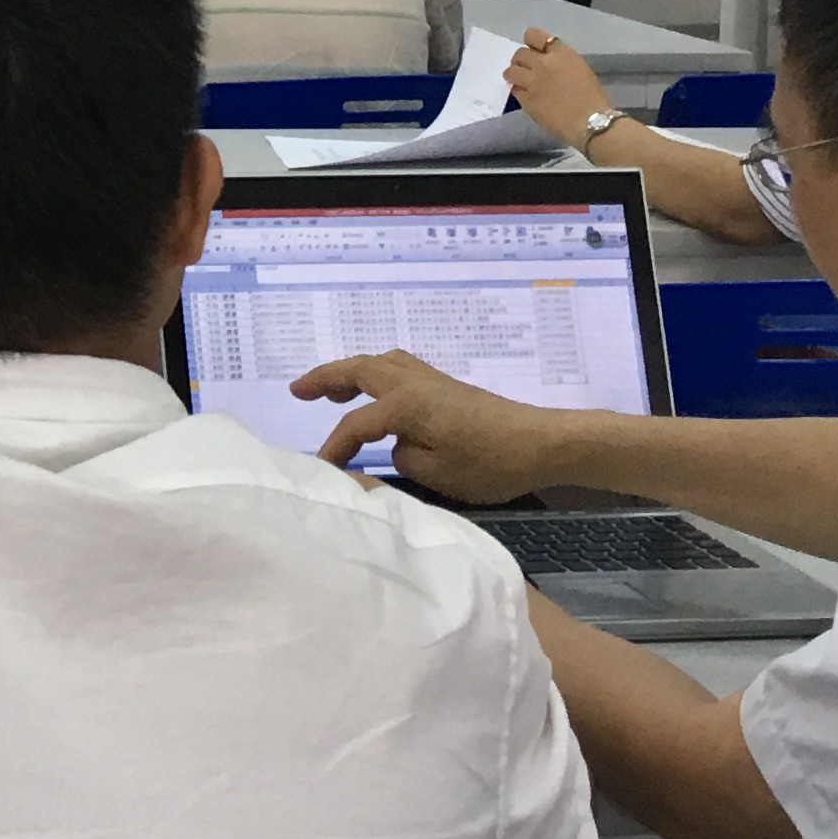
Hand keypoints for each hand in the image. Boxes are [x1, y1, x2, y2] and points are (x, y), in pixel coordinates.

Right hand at [290, 348, 574, 499]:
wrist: (540, 443)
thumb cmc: (488, 463)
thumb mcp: (437, 475)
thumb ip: (403, 458)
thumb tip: (394, 446)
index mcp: (404, 404)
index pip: (356, 424)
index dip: (334, 447)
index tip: (320, 470)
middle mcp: (412, 383)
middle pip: (359, 369)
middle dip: (325, 378)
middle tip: (298, 391)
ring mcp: (431, 380)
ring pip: (380, 363)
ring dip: (351, 371)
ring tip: (331, 390)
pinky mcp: (445, 387)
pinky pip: (397, 368)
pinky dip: (375, 374)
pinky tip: (376, 394)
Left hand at [504, 28, 617, 150]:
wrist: (591, 122)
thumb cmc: (593, 98)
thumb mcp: (580, 69)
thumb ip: (561, 63)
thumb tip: (548, 64)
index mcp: (561, 53)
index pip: (533, 35)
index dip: (531, 42)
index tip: (534, 50)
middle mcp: (543, 64)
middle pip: (520, 53)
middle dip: (521, 61)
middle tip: (526, 70)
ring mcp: (532, 82)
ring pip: (510, 71)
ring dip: (514, 74)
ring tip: (520, 82)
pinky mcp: (526, 100)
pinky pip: (514, 90)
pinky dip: (518, 91)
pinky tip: (525, 96)